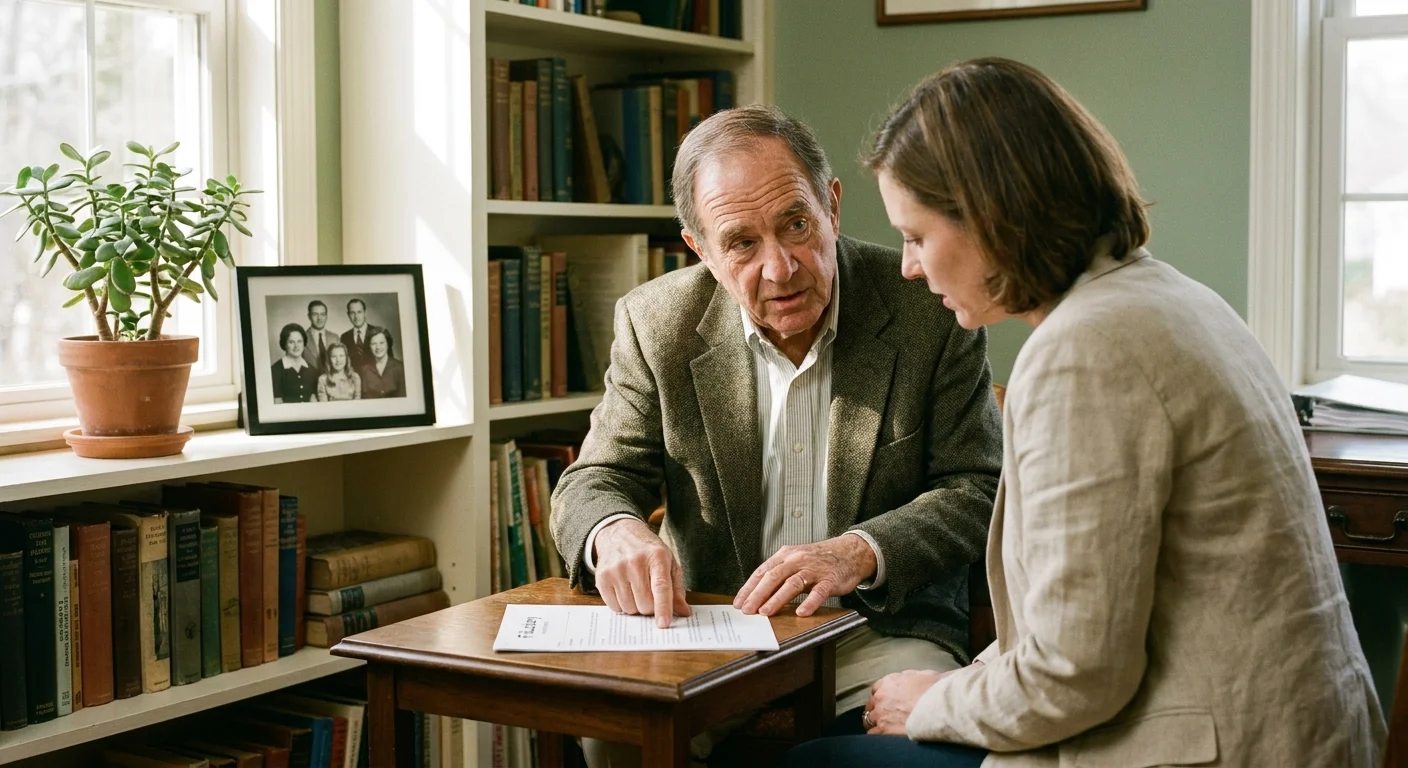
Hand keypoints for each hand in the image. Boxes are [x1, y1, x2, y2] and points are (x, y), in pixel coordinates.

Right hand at [593, 517, 690, 627]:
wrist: (619, 534)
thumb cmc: (647, 551)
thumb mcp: (668, 562)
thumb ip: (677, 588)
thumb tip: (683, 612)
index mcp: (657, 557)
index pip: (661, 587)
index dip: (663, 608)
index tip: (664, 623)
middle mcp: (635, 562)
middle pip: (645, 603)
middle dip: (650, 607)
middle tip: (649, 595)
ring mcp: (616, 569)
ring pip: (630, 608)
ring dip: (635, 607)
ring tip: (636, 590)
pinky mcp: (602, 577)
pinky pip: (614, 607)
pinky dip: (621, 605)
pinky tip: (624, 590)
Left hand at [733, 534, 876, 616]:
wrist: (849, 552)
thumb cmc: (819, 560)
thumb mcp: (795, 560)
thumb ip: (779, 574)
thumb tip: (758, 594)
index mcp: (786, 555)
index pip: (762, 572)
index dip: (749, 588)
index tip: (739, 602)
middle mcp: (797, 560)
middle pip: (773, 577)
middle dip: (758, 595)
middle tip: (747, 610)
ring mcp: (814, 569)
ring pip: (792, 584)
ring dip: (777, 599)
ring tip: (766, 612)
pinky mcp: (830, 580)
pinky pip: (819, 592)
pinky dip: (810, 603)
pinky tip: (801, 612)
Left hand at [864, 669, 948, 734]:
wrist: (941, 706)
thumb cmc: (937, 690)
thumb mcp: (924, 676)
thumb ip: (911, 678)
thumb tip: (915, 681)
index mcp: (889, 682)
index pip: (877, 689)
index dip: (882, 698)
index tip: (887, 704)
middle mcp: (881, 696)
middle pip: (871, 705)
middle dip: (877, 711)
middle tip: (887, 718)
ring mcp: (880, 714)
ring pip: (869, 720)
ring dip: (876, 724)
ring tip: (886, 731)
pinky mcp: (883, 730)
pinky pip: (872, 734)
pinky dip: (878, 736)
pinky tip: (887, 739)